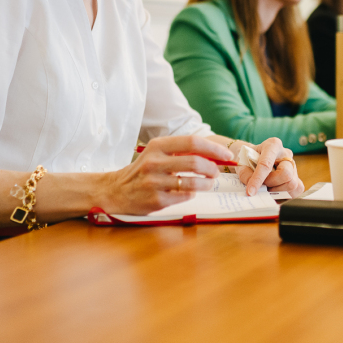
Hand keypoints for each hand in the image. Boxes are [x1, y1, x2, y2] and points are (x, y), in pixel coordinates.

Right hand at [97, 136, 231, 214]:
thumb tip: (214, 154)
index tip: (226, 156)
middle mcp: (155, 162)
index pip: (192, 142)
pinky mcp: (156, 200)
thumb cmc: (143, 170)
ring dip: (207, 184)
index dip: (214, 149)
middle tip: (217, 172)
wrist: (115, 190)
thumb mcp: (157, 153)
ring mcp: (154, 182)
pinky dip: (193, 194)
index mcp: (157, 146)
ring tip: (209, 183)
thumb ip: (181, 151)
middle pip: (195, 163)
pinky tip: (191, 192)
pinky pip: (184, 197)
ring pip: (193, 183)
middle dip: (213, 168)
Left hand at [235, 137, 304, 195]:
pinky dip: (286, 194)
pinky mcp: (296, 176)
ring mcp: (293, 165)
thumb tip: (254, 190)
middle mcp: (286, 154)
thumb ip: (245, 174)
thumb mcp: (242, 163)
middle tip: (261, 185)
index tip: (250, 192)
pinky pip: (297, 189)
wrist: (253, 157)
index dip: (258, 179)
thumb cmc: (248, 158)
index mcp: (272, 145)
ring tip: (267, 188)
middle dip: (271, 183)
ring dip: (277, 190)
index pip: (266, 164)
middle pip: (285, 174)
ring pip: (292, 183)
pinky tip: (275, 192)